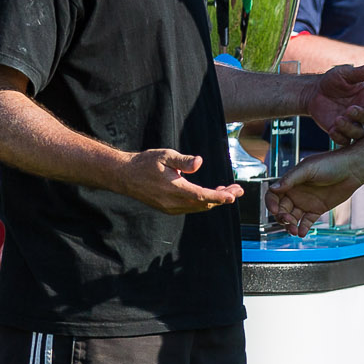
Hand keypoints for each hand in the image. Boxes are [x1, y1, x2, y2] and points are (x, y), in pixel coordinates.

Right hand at [115, 148, 243, 215]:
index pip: (202, 196)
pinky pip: (190, 208)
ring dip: (214, 200)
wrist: (125, 176)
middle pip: (204, 204)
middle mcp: (173, 202)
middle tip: (238, 190)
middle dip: (223, 197)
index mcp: (175, 189)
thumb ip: (183, 160)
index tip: (233, 196)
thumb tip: (199, 162)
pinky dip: (203, 202)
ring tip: (228, 191)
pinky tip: (209, 194)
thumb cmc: (145, 163)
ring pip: (198, 207)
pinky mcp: (168, 208)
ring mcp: (171, 208)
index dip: (219, 197)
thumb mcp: (164, 155)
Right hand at [268, 152, 360, 235]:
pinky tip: (302, 233)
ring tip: (294, 230)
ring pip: (292, 218)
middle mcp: (296, 193)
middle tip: (288, 221)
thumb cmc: (330, 163)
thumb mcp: (308, 169)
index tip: (275, 211)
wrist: (352, 169)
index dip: (271, 204)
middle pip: (282, 209)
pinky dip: (303, 228)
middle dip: (282, 217)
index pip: (274, 195)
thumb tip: (274, 188)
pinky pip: (306, 222)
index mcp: (290, 182)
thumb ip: (291, 179)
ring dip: (290, 225)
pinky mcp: (317, 210)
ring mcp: (306, 202)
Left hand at [306, 62, 363, 143]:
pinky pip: (345, 141)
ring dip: (350, 128)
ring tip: (338, 120)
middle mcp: (363, 113)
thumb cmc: (332, 81)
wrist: (314, 93)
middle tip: (349, 109)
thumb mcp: (344, 74)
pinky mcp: (340, 132)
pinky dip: (340, 138)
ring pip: (359, 133)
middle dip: (361, 116)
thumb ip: (359, 73)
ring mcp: (352, 124)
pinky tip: (332, 130)